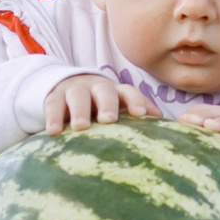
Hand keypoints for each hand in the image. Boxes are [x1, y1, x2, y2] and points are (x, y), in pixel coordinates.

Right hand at [42, 73, 157, 132]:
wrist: (65, 89)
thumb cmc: (99, 107)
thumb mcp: (116, 109)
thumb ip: (136, 117)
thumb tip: (166, 130)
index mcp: (116, 92)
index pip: (129, 92)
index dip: (136, 101)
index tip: (142, 114)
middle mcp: (97, 87)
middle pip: (104, 91)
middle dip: (108, 104)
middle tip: (109, 119)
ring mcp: (74, 90)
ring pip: (78, 96)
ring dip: (80, 111)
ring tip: (81, 127)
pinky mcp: (54, 97)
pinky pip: (52, 105)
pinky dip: (53, 117)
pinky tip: (54, 132)